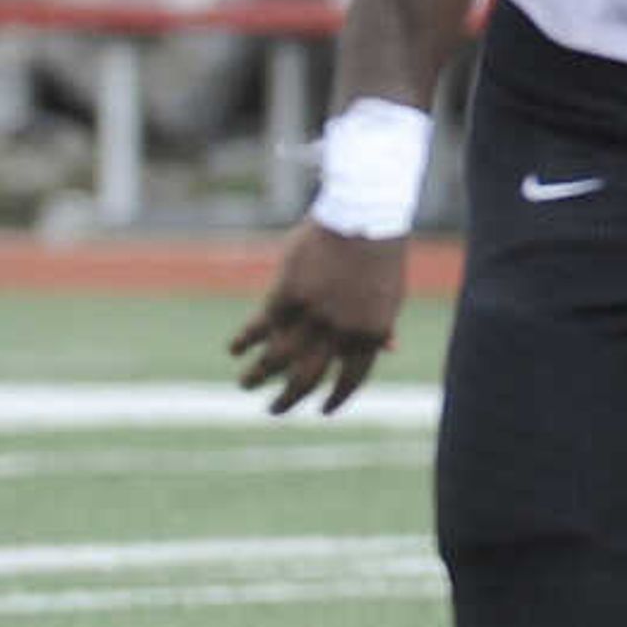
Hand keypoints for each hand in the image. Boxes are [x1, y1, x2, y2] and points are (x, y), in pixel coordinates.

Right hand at [227, 223, 406, 415]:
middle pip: (307, 377)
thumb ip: (383, 325)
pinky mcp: (287, 293)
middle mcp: (340, 330)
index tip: (322, 410)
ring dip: (258, 375)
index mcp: (371, 334)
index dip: (336, 398)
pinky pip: (261, 325)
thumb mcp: (391, 295)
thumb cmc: (381, 255)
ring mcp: (312, 313)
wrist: (364, 216)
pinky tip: (235, 349)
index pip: (351, 379)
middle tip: (274, 410)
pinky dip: (246, 339)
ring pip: (277, 358)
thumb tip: (390, 350)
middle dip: (288, 399)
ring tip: (246, 384)